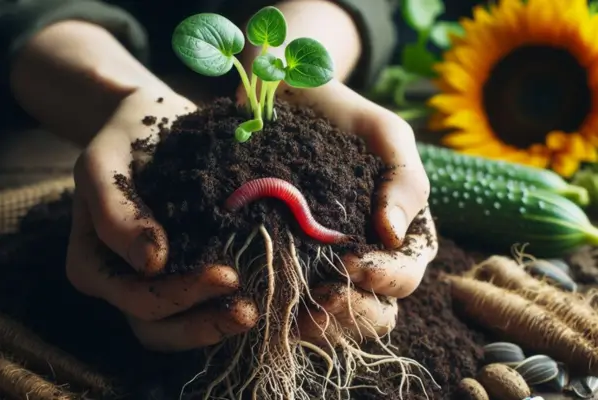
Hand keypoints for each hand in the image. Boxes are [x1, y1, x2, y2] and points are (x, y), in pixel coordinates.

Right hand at [65, 88, 257, 351]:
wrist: (159, 123)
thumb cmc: (128, 138)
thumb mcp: (105, 162)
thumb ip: (114, 209)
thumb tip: (150, 263)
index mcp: (96, 265)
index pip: (137, 298)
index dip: (179, 296)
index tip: (227, 275)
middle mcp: (125, 283)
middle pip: (160, 327)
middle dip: (207, 322)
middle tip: (251, 309)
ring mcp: (159, 283)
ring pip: (186, 328)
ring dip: (224, 326)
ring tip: (265, 312)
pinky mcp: (191, 274)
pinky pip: (211, 307)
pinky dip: (242, 313)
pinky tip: (282, 306)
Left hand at [270, 80, 438, 343]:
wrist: (289, 101)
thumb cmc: (345, 116)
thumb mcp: (386, 137)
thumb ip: (404, 182)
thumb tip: (392, 235)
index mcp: (400, 233)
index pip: (404, 276)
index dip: (382, 279)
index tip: (349, 263)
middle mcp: (370, 257)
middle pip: (376, 310)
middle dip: (353, 314)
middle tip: (321, 301)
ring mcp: (330, 264)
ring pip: (338, 318)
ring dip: (321, 325)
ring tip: (294, 316)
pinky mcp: (292, 263)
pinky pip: (296, 303)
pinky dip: (287, 314)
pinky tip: (269, 308)